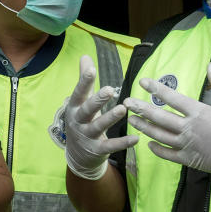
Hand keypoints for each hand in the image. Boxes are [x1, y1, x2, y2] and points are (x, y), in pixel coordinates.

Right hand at [63, 55, 138, 179]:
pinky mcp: (97, 149)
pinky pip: (110, 146)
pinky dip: (122, 143)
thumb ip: (85, 80)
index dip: (84, 81)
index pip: (79, 92)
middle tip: (109, 90)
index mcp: (74, 107)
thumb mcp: (80, 102)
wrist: (78, 155)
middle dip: (97, 100)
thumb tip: (85, 56)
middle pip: (87, 110)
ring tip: (122, 109)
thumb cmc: (82, 121)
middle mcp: (78, 121)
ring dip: (110, 118)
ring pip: (98, 126)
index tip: (92, 69)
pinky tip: (136, 138)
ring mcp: (87, 136)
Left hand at [123, 61, 210, 179]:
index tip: (142, 81)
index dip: (156, 88)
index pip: (172, 98)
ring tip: (131, 120)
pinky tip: (148, 143)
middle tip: (126, 102)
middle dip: (141, 108)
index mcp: (201, 113)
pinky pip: (169, 155)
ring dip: (144, 127)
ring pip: (160, 136)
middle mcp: (191, 129)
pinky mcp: (191, 160)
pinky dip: (157, 149)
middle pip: (160, 117)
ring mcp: (189, 146)